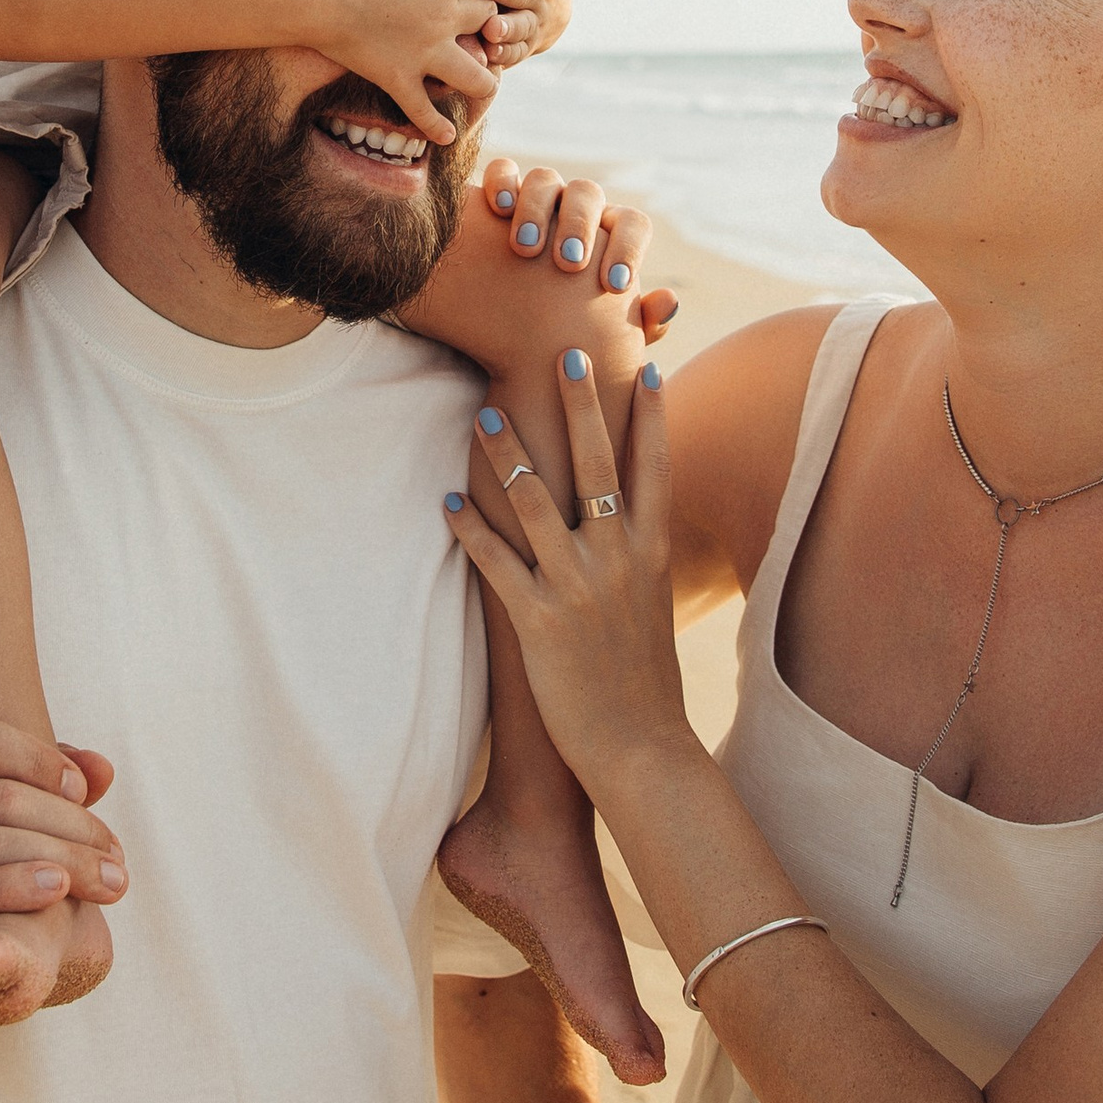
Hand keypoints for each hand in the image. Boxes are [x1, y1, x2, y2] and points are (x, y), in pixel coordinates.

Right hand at [0, 717, 127, 1078]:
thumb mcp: (18, 843)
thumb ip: (55, 796)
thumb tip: (102, 767)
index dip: (32, 755)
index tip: (83, 789)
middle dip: (69, 823)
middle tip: (115, 854)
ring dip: (58, 858)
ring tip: (107, 880)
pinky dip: (12, 888)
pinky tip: (56, 892)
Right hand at [312, 0, 500, 145]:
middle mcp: (444, 19)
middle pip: (488, 24)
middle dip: (491, 23)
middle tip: (484, 28)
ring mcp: (424, 53)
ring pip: (474, 77)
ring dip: (485, 83)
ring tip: (485, 86)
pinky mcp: (398, 78)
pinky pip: (422, 110)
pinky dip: (436, 127)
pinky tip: (447, 137)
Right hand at [397, 173, 674, 380]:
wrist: (506, 327)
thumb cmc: (563, 330)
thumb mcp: (601, 335)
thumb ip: (639, 322)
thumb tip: (669, 302)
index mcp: (609, 234)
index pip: (632, 223)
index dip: (628, 249)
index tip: (613, 286)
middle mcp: (574, 210)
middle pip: (586, 194)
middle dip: (578, 225)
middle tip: (568, 263)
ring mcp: (537, 198)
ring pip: (544, 180)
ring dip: (537, 208)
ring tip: (526, 248)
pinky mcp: (498, 194)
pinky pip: (501, 172)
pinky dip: (501, 183)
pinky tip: (498, 211)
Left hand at [443, 356, 684, 792]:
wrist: (642, 750)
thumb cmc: (644, 683)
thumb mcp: (654, 609)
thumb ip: (639, 560)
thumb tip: (630, 526)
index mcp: (652, 554)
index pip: (655, 469)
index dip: (652, 417)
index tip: (647, 367)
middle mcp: (619, 560)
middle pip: (598, 465)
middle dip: (581, 406)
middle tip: (565, 352)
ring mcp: (578, 588)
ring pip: (536, 501)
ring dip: (507, 453)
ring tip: (483, 414)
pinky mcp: (539, 622)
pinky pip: (495, 562)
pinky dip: (468, 528)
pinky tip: (446, 501)